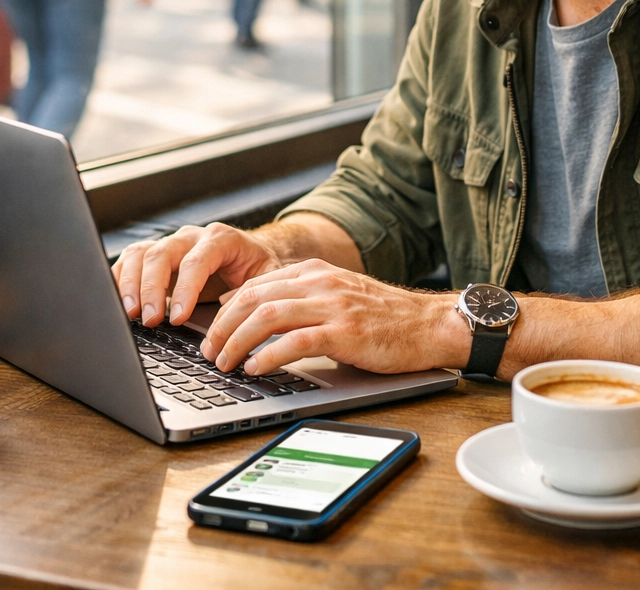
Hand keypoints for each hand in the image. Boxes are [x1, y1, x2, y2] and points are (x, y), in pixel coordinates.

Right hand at [111, 223, 286, 326]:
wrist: (250, 253)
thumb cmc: (257, 268)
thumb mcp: (267, 278)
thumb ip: (254, 292)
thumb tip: (234, 316)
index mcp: (220, 239)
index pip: (196, 261)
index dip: (185, 289)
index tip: (177, 318)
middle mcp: (191, 237)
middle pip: (162, 254)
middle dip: (152, 289)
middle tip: (151, 320)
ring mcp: (170, 243)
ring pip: (141, 254)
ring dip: (131, 284)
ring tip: (130, 313)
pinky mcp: (155, 254)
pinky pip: (130, 260)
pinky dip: (120, 279)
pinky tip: (120, 301)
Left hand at [200, 259, 469, 375]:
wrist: (431, 325)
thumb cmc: (385, 318)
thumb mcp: (338, 297)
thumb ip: (302, 299)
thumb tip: (257, 315)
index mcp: (315, 272)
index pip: (256, 284)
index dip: (227, 308)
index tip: (212, 330)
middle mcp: (320, 283)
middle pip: (253, 298)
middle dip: (223, 326)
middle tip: (208, 351)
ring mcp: (332, 306)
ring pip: (267, 316)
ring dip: (237, 341)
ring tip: (224, 363)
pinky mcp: (345, 332)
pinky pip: (295, 341)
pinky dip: (267, 355)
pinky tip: (255, 368)